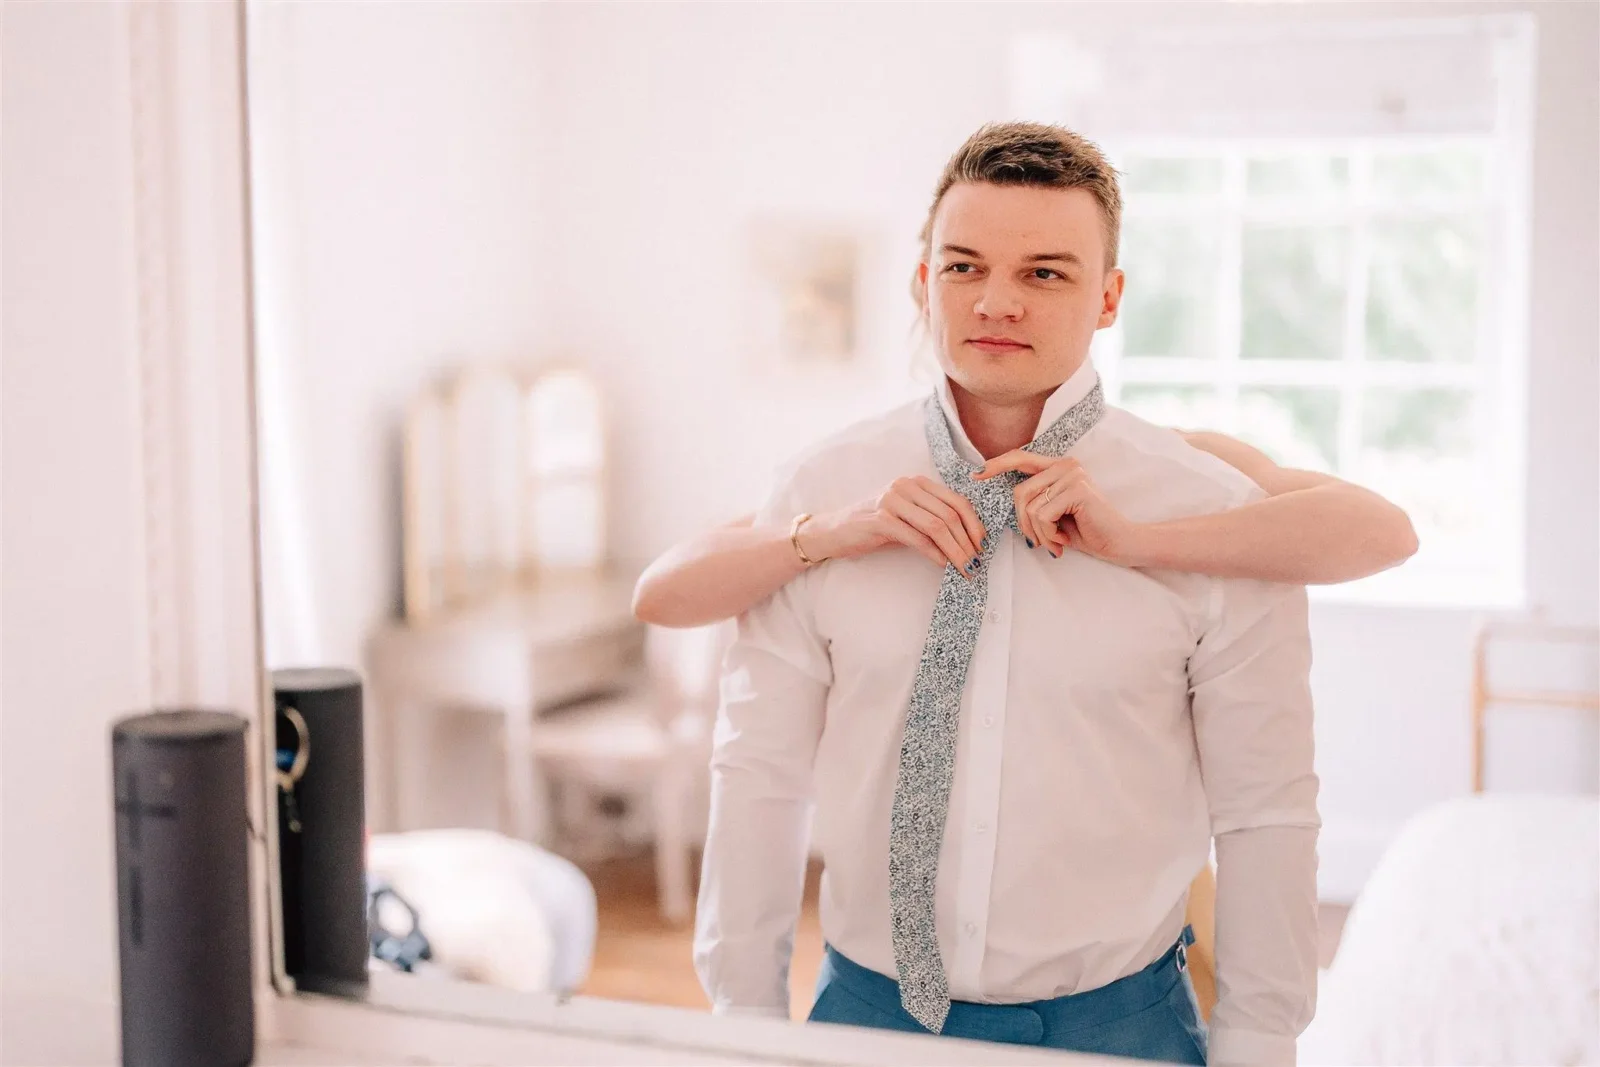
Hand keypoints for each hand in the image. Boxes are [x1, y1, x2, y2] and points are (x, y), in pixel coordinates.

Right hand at [804, 476, 987, 576]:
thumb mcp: (906, 517)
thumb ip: (931, 519)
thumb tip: (966, 540)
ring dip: (955, 550)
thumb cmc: (873, 526)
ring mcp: (892, 500)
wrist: (834, 531)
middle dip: (968, 541)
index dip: (975, 524)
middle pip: (950, 514)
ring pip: (937, 526)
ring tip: (964, 567)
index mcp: (916, 482)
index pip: (957, 501)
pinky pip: (917, 537)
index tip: (983, 545)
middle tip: (976, 562)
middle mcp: (906, 486)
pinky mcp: (881, 519)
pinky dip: (934, 553)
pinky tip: (943, 565)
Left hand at [973, 451, 1145, 564]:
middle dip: (1023, 524)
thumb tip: (1006, 498)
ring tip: (1055, 541)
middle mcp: (1065, 464)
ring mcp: (1072, 474)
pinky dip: (1046, 534)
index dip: (996, 465)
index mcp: (1058, 466)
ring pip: (1029, 506)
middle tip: (1038, 542)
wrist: (1119, 543)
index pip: (1021, 458)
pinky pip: (1041, 515)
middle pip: (1019, 492)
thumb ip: (1033, 501)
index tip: (976, 475)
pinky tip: (1063, 539)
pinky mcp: (1076, 489)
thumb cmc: (1085, 530)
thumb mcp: (1052, 513)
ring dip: (1037, 533)